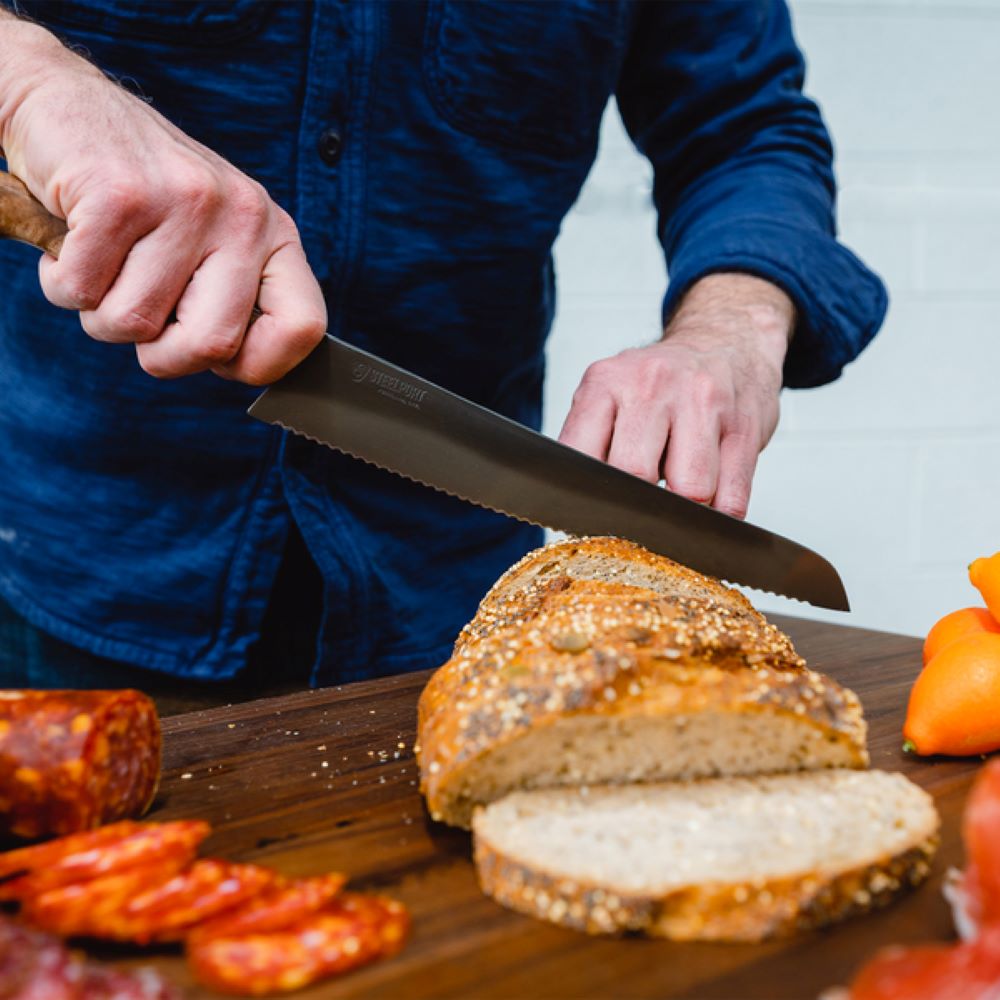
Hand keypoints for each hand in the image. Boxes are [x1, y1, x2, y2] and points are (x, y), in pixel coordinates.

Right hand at [0, 17, 325, 383]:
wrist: (63, 105)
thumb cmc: (141, 198)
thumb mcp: (211, 241)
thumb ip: (233, 299)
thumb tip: (236, 367)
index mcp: (274, 234)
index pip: (303, 328)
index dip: (257, 365)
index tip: (218, 358)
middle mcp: (242, 214)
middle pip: (212, 345)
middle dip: (161, 356)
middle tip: (139, 317)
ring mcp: (184, 200)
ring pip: (134, 323)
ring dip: (99, 311)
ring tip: (102, 262)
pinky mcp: (118, 194)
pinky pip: (82, 291)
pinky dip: (61, 283)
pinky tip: (72, 242)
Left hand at [558, 273, 793, 518]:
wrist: (725, 340)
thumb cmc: (659, 386)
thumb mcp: (609, 396)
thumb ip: (588, 445)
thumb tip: (577, 510)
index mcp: (606, 381)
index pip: (581, 455)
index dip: (586, 498)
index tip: (592, 518)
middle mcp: (653, 385)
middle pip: (635, 475)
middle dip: (637, 505)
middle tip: (639, 510)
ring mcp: (703, 402)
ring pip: (691, 492)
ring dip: (684, 511)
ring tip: (679, 494)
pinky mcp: (744, 426)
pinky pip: (732, 496)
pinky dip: (720, 514)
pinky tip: (712, 503)